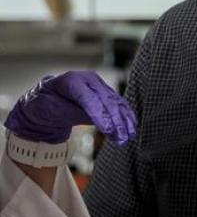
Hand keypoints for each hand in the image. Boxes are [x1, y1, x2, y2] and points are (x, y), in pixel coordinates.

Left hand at [4, 71, 136, 145]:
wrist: (44, 102)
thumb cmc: (43, 105)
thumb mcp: (50, 109)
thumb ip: (73, 112)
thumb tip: (95, 119)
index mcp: (71, 80)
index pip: (89, 98)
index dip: (99, 114)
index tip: (108, 129)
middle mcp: (88, 79)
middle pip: (106, 100)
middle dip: (115, 120)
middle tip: (121, 137)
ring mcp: (98, 85)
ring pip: (115, 102)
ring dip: (124, 120)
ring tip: (128, 136)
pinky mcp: (105, 93)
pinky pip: (118, 104)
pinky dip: (126, 115)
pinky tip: (131, 126)